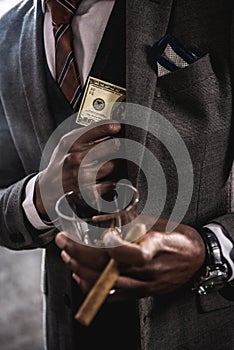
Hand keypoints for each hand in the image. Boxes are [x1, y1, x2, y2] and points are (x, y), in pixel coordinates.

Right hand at [34, 121, 120, 216]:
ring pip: (112, 165)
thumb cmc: (61, 162)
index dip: (110, 126)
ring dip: (113, 164)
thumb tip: (108, 127)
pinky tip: (106, 178)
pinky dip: (111, 181)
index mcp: (70, 143)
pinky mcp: (87, 189)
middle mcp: (76, 157)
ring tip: (108, 163)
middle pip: (110, 145)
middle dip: (115, 145)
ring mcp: (81, 174)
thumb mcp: (67, 143)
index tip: (117, 126)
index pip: (96, 129)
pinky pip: (110, 183)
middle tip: (114, 146)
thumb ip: (84, 134)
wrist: (49, 185)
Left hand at [55, 217, 205, 299]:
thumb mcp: (157, 220)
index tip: (96, 234)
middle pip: (108, 268)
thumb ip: (129, 220)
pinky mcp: (140, 294)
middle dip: (79, 253)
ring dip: (80, 269)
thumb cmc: (177, 237)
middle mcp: (147, 271)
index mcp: (155, 249)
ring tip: (67, 256)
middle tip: (64, 241)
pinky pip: (111, 297)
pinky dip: (91, 287)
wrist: (196, 258)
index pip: (131, 254)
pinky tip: (80, 276)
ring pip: (105, 284)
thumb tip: (99, 219)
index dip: (111, 246)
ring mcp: (143, 285)